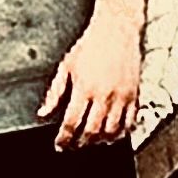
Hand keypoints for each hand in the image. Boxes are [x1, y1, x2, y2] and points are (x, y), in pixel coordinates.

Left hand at [36, 15, 140, 150]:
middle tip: (74, 146)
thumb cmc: (90, 45)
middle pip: (91, 131)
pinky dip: (121, 134)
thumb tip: (43, 113)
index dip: (64, 138)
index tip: (60, 145)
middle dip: (80, 143)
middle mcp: (104, 95)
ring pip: (111, 131)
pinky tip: (112, 135)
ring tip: (91, 142)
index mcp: (84, 88)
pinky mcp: (134, 96)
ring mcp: (121, 97)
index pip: (71, 122)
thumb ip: (54, 92)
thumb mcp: (66, 66)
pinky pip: (130, 123)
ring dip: (100, 141)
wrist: (116, 31)